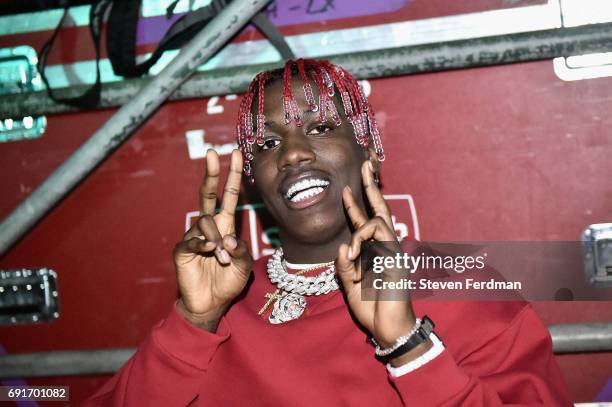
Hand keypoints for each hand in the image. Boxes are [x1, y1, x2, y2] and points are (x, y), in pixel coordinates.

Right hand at [173, 149, 252, 330]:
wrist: (211, 304)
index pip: (228, 196)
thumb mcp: (243, 266)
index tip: (235, 154)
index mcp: (225, 226)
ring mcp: (194, 237)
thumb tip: (229, 240)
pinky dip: (202, 243)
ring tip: (223, 258)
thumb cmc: (227, 282)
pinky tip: (210, 250)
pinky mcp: (183, 251)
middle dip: (212, 174)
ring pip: (205, 223)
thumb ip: (241, 251)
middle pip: (207, 195)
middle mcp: (209, 227)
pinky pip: (191, 240)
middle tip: (213, 154)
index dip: (232, 175)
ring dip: (217, 239)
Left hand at [335, 161, 430, 364]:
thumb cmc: (370, 306)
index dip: (355, 204)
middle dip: (372, 186)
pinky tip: (355, 255)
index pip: (365, 222)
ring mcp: (393, 251)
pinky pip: (379, 239)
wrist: (388, 327)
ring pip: (378, 221)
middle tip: (366, 165)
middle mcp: (385, 247)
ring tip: (353, 254)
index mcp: (373, 251)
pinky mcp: (397, 258)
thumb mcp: (349, 284)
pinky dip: (362, 242)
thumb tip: (343, 247)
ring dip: (360, 229)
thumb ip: (344, 265)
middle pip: (380, 209)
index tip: (348, 186)